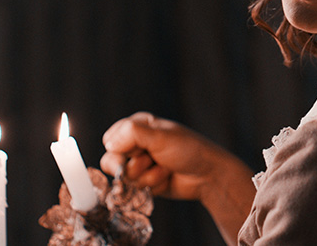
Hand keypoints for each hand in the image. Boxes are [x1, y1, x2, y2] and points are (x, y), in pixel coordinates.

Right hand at [100, 112, 255, 242]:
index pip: (110, 139)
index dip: (121, 148)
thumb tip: (108, 144)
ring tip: (164, 168)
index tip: (138, 149)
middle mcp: (136, 144)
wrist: (207, 174)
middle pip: (112, 161)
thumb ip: (132, 134)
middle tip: (150, 160)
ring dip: (146, 176)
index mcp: (138, 126)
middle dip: (134, 165)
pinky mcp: (145, 181)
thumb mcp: (160, 136)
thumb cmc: (188, 149)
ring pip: (124, 178)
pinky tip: (166, 178)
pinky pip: (135, 189)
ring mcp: (140, 164)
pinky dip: (152, 185)